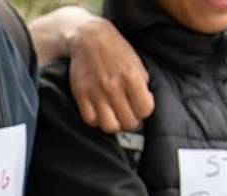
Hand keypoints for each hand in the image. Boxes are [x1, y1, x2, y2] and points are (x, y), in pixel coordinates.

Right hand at [66, 16, 153, 132]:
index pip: (145, 110)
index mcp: (132, 78)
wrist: (89, 38)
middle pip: (128, 123)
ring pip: (109, 126)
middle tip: (128, 115)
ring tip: (114, 117)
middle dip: (131, 121)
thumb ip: (141, 85)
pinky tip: (100, 113)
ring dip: (114, 124)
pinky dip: (96, 120)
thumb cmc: (115, 50)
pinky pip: (90, 120)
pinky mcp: (81, 96)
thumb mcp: (136, 63)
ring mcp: (96, 93)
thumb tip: (143, 105)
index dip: (144, 111)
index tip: (140, 107)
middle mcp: (114, 88)